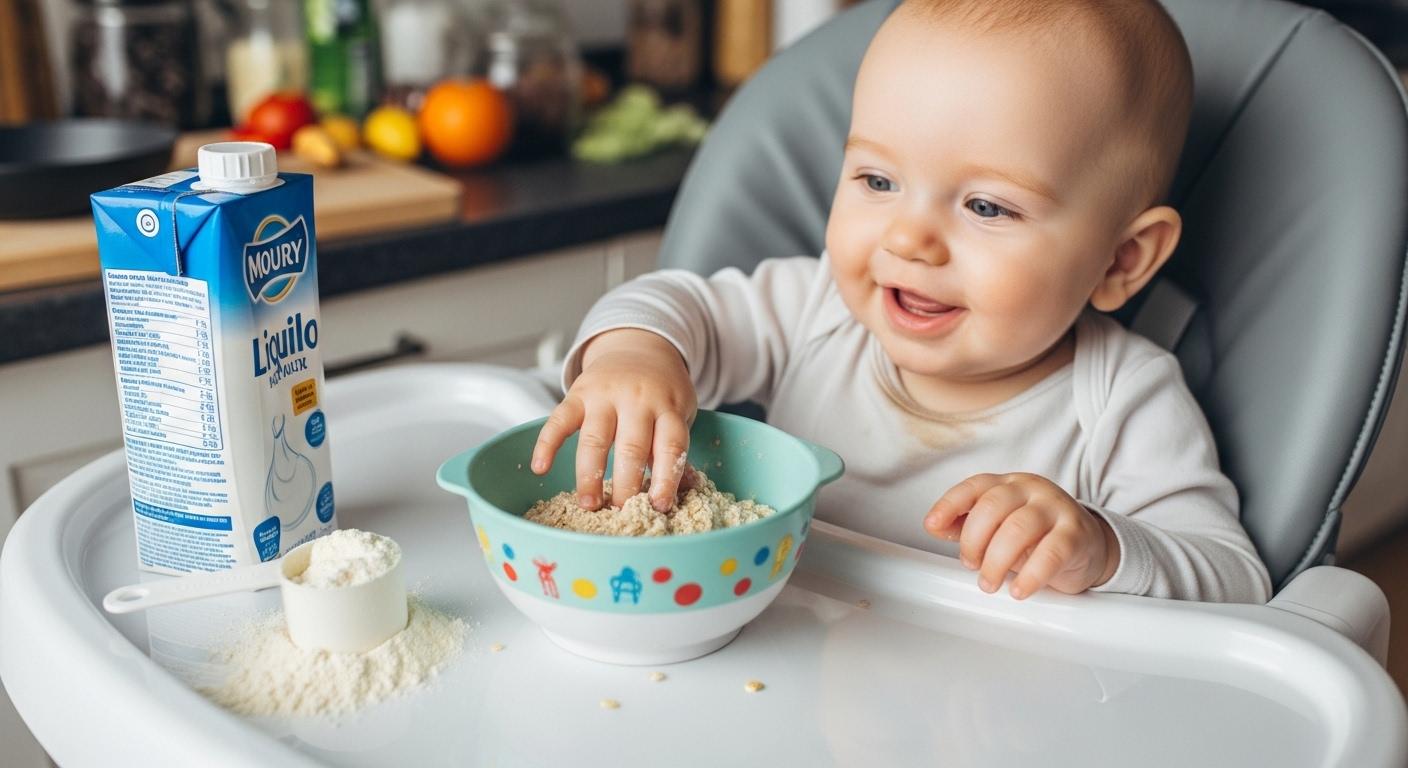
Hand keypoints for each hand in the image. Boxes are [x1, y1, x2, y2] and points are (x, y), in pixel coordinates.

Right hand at [531, 329, 696, 511]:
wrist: (638, 348)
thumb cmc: (661, 393)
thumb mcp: (679, 413)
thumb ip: (675, 449)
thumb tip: (683, 490)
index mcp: (668, 407)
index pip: (671, 445)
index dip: (666, 478)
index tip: (659, 506)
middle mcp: (638, 399)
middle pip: (631, 447)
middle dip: (626, 485)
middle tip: (621, 513)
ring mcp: (605, 395)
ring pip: (595, 439)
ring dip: (589, 475)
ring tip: (589, 505)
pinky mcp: (577, 393)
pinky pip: (559, 419)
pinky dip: (547, 443)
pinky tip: (539, 468)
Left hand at [922, 473, 1118, 599]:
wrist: (1090, 545)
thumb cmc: (1038, 535)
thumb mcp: (1000, 526)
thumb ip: (968, 525)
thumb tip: (935, 526)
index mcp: (1008, 484)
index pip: (974, 487)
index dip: (949, 505)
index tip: (932, 525)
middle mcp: (1031, 490)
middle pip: (992, 506)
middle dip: (973, 540)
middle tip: (970, 564)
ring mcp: (1055, 509)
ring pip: (1018, 529)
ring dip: (996, 562)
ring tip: (990, 583)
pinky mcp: (1076, 534)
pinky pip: (1050, 553)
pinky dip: (1030, 576)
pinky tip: (1018, 590)